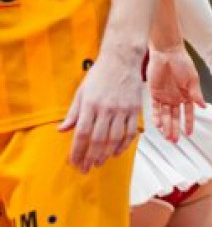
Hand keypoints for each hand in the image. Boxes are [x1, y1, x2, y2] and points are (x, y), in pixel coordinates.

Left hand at [58, 44, 142, 172]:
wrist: (122, 58)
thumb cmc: (101, 73)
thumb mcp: (81, 91)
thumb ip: (73, 113)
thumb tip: (62, 130)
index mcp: (90, 104)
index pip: (81, 134)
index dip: (77, 151)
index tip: (74, 162)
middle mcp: (106, 108)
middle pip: (97, 140)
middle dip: (90, 157)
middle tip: (86, 168)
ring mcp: (122, 109)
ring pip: (114, 138)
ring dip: (106, 154)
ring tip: (100, 162)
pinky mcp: (134, 108)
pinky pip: (130, 131)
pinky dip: (124, 144)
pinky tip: (117, 151)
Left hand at [149, 45, 206, 141]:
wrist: (167, 52)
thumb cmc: (182, 62)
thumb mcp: (193, 79)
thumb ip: (196, 94)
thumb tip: (204, 106)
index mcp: (187, 94)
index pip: (188, 112)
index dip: (189, 123)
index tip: (189, 133)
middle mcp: (176, 97)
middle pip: (175, 117)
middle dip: (175, 129)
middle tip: (175, 140)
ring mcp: (165, 96)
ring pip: (165, 115)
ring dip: (166, 126)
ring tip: (167, 136)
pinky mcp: (154, 93)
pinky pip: (155, 108)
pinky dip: (156, 117)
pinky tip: (158, 125)